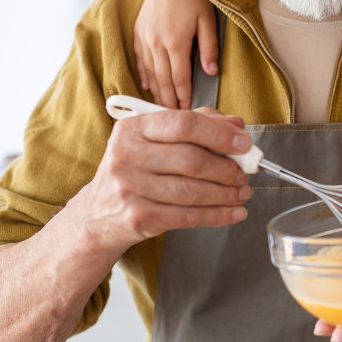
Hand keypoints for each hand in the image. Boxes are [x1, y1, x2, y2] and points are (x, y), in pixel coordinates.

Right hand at [77, 107, 251, 255]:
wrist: (98, 214)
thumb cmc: (135, 169)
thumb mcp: (154, 139)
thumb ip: (196, 124)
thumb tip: (236, 126)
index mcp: (133, 128)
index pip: (183, 124)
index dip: (219, 134)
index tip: (244, 143)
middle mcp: (127, 156)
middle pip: (192, 160)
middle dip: (227, 168)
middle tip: (244, 173)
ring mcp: (130, 188)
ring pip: (193, 191)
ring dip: (227, 194)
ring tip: (242, 192)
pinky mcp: (139, 217)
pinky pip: (188, 216)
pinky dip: (218, 215)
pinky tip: (234, 212)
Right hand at [134, 0, 217, 108]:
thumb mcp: (208, 21)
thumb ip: (209, 49)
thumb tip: (210, 73)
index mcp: (176, 42)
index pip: (180, 79)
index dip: (183, 98)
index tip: (186, 113)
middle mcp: (156, 42)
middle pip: (163, 80)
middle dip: (168, 101)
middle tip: (173, 118)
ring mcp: (145, 37)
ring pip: (150, 72)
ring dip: (156, 91)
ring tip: (161, 108)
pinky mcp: (139, 30)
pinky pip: (140, 58)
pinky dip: (143, 74)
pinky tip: (147, 86)